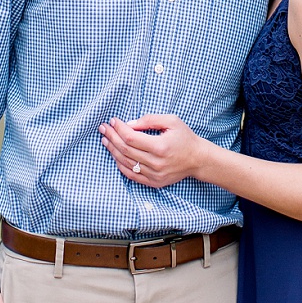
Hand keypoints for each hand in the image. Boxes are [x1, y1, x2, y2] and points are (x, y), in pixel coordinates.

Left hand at [99, 114, 214, 187]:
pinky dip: (120, 164)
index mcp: (160, 146)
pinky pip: (131, 174)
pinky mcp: (153, 182)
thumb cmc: (185, 138)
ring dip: (113, 150)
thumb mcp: (172, 121)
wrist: (197, 159)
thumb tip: (129, 124)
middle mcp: (156, 162)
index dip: (119, 129)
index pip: (131, 137)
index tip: (113, 121)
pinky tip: (115, 155)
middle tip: (103, 128)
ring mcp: (154, 174)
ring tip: (106, 140)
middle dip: (112, 137)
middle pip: (125, 149)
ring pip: (125, 162)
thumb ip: (150, 120)